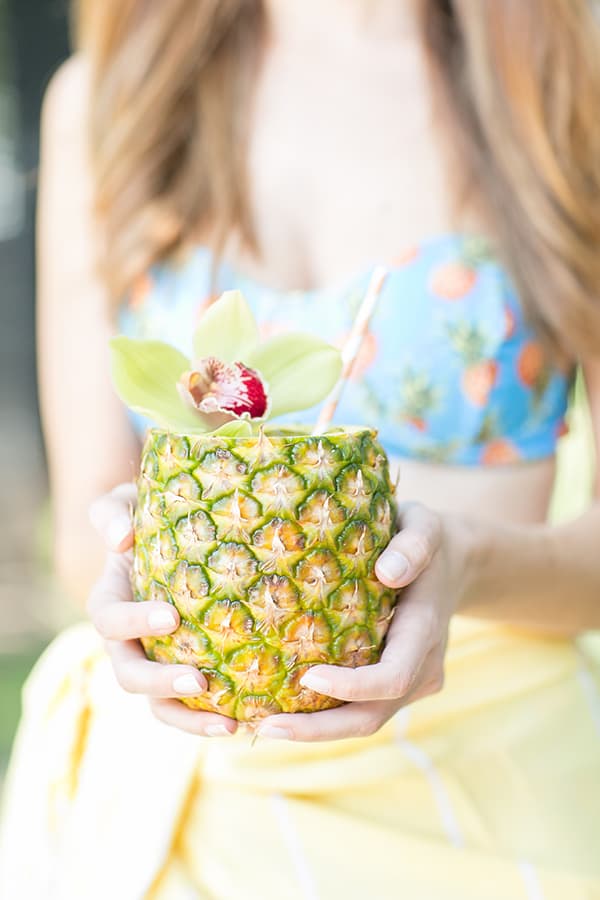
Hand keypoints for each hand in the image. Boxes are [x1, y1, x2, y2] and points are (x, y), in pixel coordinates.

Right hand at [88, 484, 237, 736]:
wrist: (170, 534)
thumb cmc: (145, 514)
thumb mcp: (123, 502)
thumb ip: (113, 513)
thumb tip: (122, 537)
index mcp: (110, 600)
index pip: (109, 620)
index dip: (135, 623)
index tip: (171, 616)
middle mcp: (126, 640)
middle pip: (129, 674)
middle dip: (161, 682)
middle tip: (200, 681)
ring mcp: (154, 661)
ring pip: (158, 704)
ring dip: (189, 718)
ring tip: (229, 723)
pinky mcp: (184, 671)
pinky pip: (189, 707)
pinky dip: (211, 719)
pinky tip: (246, 721)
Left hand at [255, 503, 463, 742]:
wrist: (456, 563)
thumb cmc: (427, 538)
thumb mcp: (426, 526)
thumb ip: (414, 545)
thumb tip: (387, 573)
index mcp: (424, 629)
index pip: (392, 676)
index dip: (352, 686)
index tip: (307, 677)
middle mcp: (423, 666)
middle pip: (372, 717)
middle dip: (319, 729)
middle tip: (264, 726)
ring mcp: (413, 681)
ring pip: (366, 720)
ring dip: (316, 730)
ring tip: (262, 725)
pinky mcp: (399, 684)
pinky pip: (363, 708)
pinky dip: (326, 715)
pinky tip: (283, 709)